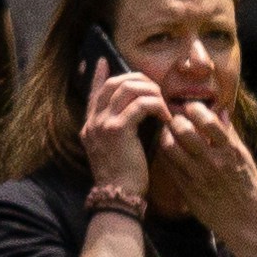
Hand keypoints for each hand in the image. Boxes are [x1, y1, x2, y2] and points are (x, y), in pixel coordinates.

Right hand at [76, 64, 161, 204]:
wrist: (118, 195)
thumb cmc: (123, 178)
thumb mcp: (115, 151)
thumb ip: (119, 131)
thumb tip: (136, 115)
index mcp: (90, 126)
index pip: (94, 92)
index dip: (98, 75)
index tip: (103, 61)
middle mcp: (93, 122)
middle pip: (113, 83)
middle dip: (137, 79)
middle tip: (154, 87)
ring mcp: (103, 124)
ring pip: (127, 88)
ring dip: (150, 91)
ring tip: (163, 103)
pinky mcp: (117, 129)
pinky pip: (140, 104)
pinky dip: (157, 106)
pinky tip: (165, 117)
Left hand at [148, 100, 256, 233]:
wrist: (245, 221)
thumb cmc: (246, 187)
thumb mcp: (244, 159)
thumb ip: (230, 135)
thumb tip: (221, 112)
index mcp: (231, 152)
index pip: (209, 122)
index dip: (196, 109)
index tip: (192, 107)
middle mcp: (213, 162)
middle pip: (184, 131)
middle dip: (176, 120)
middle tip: (176, 119)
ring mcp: (197, 176)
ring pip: (170, 147)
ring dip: (166, 135)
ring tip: (168, 133)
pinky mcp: (186, 189)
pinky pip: (168, 164)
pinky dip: (165, 153)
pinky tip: (168, 150)